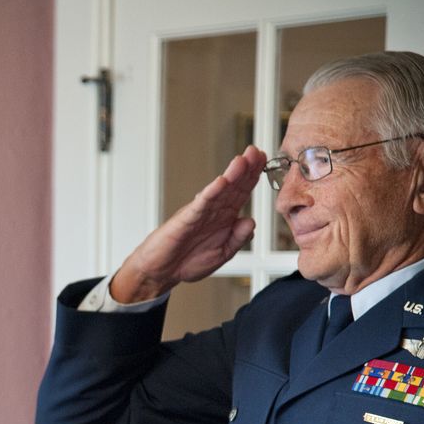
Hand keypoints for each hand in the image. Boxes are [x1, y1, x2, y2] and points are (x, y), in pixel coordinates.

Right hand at [110, 145, 266, 302]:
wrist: (160, 272)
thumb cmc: (187, 261)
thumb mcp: (223, 253)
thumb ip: (239, 239)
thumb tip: (251, 221)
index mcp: (224, 218)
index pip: (241, 192)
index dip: (253, 177)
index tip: (264, 160)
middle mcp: (213, 212)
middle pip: (233, 186)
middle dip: (246, 169)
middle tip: (256, 151)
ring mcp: (199, 214)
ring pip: (219, 191)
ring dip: (231, 175)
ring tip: (242, 160)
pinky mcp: (185, 220)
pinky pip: (201, 204)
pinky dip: (211, 193)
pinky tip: (220, 182)